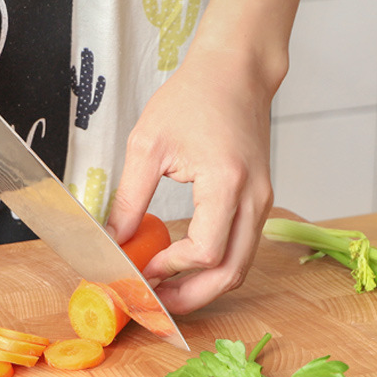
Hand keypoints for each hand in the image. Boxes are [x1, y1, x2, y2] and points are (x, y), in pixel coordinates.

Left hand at [106, 42, 279, 313]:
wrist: (236, 71)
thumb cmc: (192, 97)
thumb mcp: (147, 144)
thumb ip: (130, 198)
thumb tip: (115, 240)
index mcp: (227, 182)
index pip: (205, 251)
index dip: (170, 269)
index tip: (141, 270)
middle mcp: (253, 198)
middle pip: (231, 273)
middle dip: (191, 297)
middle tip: (154, 304)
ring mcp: (262, 201)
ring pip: (240, 266)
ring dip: (204, 287)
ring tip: (165, 290)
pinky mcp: (259, 200)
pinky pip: (241, 247)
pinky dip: (215, 266)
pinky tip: (182, 265)